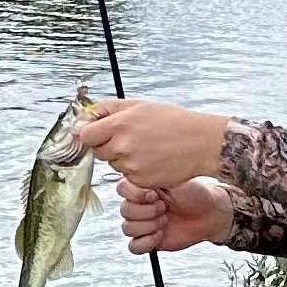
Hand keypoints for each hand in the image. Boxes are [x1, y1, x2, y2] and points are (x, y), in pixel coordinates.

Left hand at [72, 97, 229, 190]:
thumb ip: (110, 108)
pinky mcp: (140, 181)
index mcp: (119, 124)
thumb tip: (88, 115)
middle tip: (131, 138)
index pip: (85, 135)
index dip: (91, 134)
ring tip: (147, 148)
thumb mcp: (140, 105)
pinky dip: (136, 171)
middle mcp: (122, 146)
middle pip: (99, 152)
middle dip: (109, 146)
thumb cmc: (174, 122)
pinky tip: (152, 160)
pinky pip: (128, 176)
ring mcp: (130, 165)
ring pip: (114, 164)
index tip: (98, 133)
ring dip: (123, 158)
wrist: (200, 143)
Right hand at [120, 177, 234, 254]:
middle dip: (147, 211)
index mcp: (142, 187)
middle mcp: (139, 205)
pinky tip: (160, 235)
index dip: (135, 195)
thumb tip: (138, 176)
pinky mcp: (147, 240)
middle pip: (124, 211)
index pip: (121, 189)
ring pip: (128, 229)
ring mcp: (142, 223)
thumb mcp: (175, 179)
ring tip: (165, 221)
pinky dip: (146, 242)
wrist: (208, 215)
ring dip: (149, 226)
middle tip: (164, 208)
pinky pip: (133, 247)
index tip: (154, 195)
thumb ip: (153, 177)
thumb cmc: (194, 195)